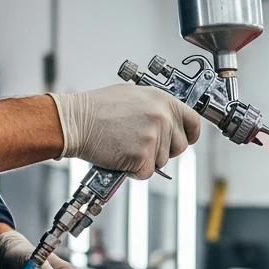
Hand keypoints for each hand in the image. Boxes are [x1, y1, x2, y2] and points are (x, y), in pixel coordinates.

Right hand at [49, 84, 201, 179]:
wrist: (74, 122)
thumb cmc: (97, 109)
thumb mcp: (133, 96)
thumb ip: (155, 108)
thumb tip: (170, 122)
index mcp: (162, 100)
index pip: (193, 121)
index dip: (190, 134)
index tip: (187, 140)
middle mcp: (162, 116)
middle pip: (179, 147)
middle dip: (163, 151)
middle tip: (141, 145)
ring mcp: (154, 136)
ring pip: (162, 162)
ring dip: (145, 160)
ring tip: (125, 145)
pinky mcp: (143, 155)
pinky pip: (147, 172)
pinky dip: (134, 171)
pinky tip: (120, 156)